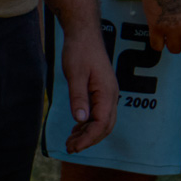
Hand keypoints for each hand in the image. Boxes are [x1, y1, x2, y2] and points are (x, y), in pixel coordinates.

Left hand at [58, 20, 117, 152]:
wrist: (84, 32)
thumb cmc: (79, 50)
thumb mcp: (75, 73)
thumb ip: (78, 97)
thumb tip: (81, 121)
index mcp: (107, 93)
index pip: (101, 125)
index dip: (88, 139)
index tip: (73, 147)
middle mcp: (111, 96)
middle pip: (104, 127)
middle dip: (88, 140)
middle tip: (69, 148)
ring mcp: (107, 94)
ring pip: (102, 122)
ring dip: (87, 133)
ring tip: (70, 142)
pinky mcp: (101, 91)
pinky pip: (98, 113)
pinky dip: (88, 124)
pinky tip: (77, 128)